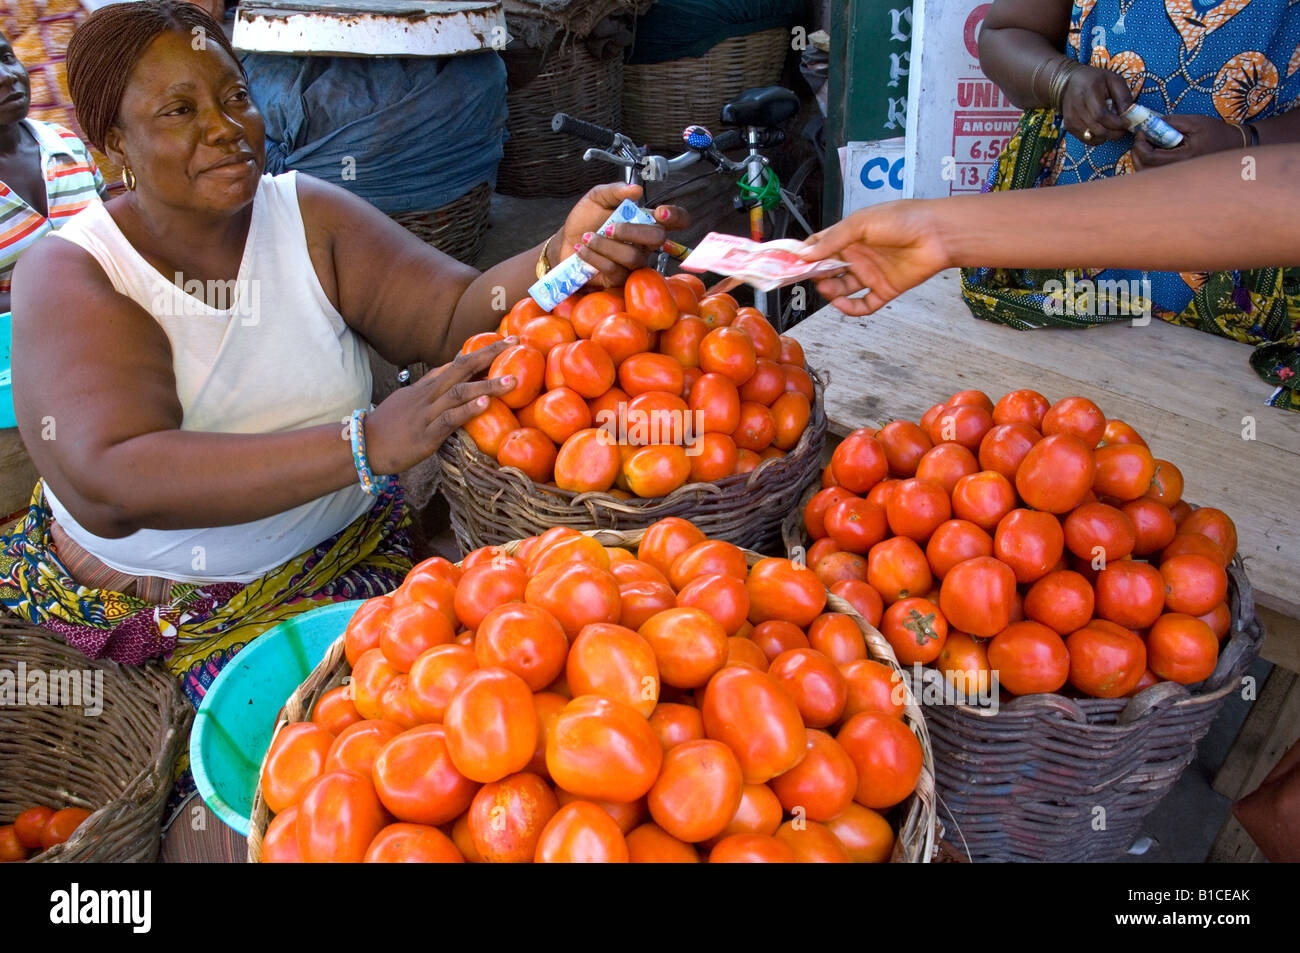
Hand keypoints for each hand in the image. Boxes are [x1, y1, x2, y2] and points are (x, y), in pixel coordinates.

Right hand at [365, 338, 516, 473]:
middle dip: (490, 355)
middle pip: (461, 367)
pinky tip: (485, 403)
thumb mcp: (411, 402)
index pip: (457, 363)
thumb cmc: (389, 427)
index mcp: (426, 387)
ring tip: (513, 380)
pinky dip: (468, 410)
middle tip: (515, 344)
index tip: (505, 342)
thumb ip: (432, 393)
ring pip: (459, 392)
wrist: (364, 445)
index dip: (481, 352)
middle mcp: (428, 394)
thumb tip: (454, 386)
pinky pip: (449, 419)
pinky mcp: (426, 434)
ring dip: (487, 384)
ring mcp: (427, 413)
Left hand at [554, 182, 689, 287]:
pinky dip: (595, 257)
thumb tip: (636, 190)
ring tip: (587, 238)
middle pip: (657, 239)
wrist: (565, 242)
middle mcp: (644, 243)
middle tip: (609, 227)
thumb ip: (615, 191)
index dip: (676, 216)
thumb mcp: (597, 198)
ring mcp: (633, 263)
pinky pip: (614, 270)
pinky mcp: (619, 279)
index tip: (660, 212)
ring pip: (633, 257)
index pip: (675, 220)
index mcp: (645, 221)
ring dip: (606, 245)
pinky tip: (582, 249)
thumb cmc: (585, 221)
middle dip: (632, 231)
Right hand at [797, 200, 949, 315]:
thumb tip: (805, 254)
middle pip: (827, 270)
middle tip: (806, 278)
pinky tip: (842, 304)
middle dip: (815, 275)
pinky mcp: (884, 290)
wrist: (937, 234)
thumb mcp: (860, 224)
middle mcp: (858, 255)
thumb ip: (832, 240)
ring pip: (841, 289)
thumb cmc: (903, 219)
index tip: (788, 264)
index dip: (804, 255)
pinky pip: (863, 305)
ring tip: (827, 287)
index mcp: (849, 236)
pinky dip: (851, 309)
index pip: (819, 247)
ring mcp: (870, 274)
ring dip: (830, 291)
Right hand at [1059, 64, 1132, 144]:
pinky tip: (1102, 128)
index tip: (1128, 123)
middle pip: (1097, 129)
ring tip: (1113, 128)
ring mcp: (1070, 119)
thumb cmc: (1095, 79)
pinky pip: (1086, 139)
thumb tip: (1130, 116)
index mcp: (1088, 92)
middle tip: (1123, 129)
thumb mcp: (1114, 80)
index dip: (1116, 123)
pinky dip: (1097, 138)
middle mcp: (1076, 107)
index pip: (1101, 115)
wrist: (1069, 82)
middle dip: (1114, 133)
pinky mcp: (1069, 126)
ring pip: (1092, 137)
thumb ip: (1124, 97)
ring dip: (1107, 136)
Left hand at [1131, 113, 1242, 169]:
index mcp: (1184, 158)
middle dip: (1137, 153)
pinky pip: (1155, 176)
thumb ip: (1172, 122)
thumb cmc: (1215, 132)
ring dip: (1140, 160)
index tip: (1141, 132)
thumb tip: (1150, 123)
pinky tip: (1153, 152)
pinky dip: (1147, 164)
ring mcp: (1176, 176)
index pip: (1151, 158)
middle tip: (1140, 138)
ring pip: (1147, 175)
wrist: (1233, 145)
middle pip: (1144, 170)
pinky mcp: (1176, 177)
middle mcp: (1178, 171)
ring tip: (1145, 144)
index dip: (1140, 145)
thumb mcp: (1195, 122)